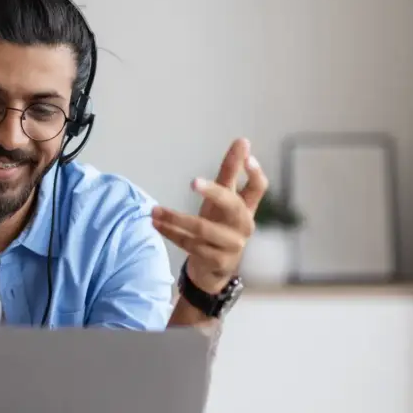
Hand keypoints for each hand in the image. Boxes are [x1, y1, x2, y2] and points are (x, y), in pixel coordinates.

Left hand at [152, 138, 268, 293]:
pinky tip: (157, 224)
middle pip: (231, 206)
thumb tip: (242, 141)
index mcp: (247, 208)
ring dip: (174, 218)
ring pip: (202, 228)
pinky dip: (171, 233)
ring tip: (154, 210)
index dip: (255, 172)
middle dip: (212, 192)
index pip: (259, 188)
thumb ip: (231, 172)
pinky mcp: (217, 261)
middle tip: (193, 182)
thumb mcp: (223, 199)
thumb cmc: (219, 226)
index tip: (247, 155)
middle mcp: (244, 226)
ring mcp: (232, 245)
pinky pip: (190, 244)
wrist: (213, 270)